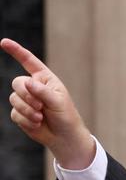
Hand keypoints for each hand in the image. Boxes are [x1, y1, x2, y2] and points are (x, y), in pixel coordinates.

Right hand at [1, 38, 94, 168]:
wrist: (64, 136)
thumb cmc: (66, 116)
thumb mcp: (58, 101)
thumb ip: (42, 91)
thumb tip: (27, 83)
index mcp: (44, 79)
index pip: (29, 62)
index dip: (16, 51)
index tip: (4, 42)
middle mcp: (33, 87)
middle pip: (17, 82)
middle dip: (27, 95)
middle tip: (40, 106)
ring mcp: (25, 100)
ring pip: (14, 99)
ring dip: (27, 110)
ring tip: (40, 117)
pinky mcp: (20, 114)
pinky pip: (14, 113)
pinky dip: (26, 120)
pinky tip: (37, 124)